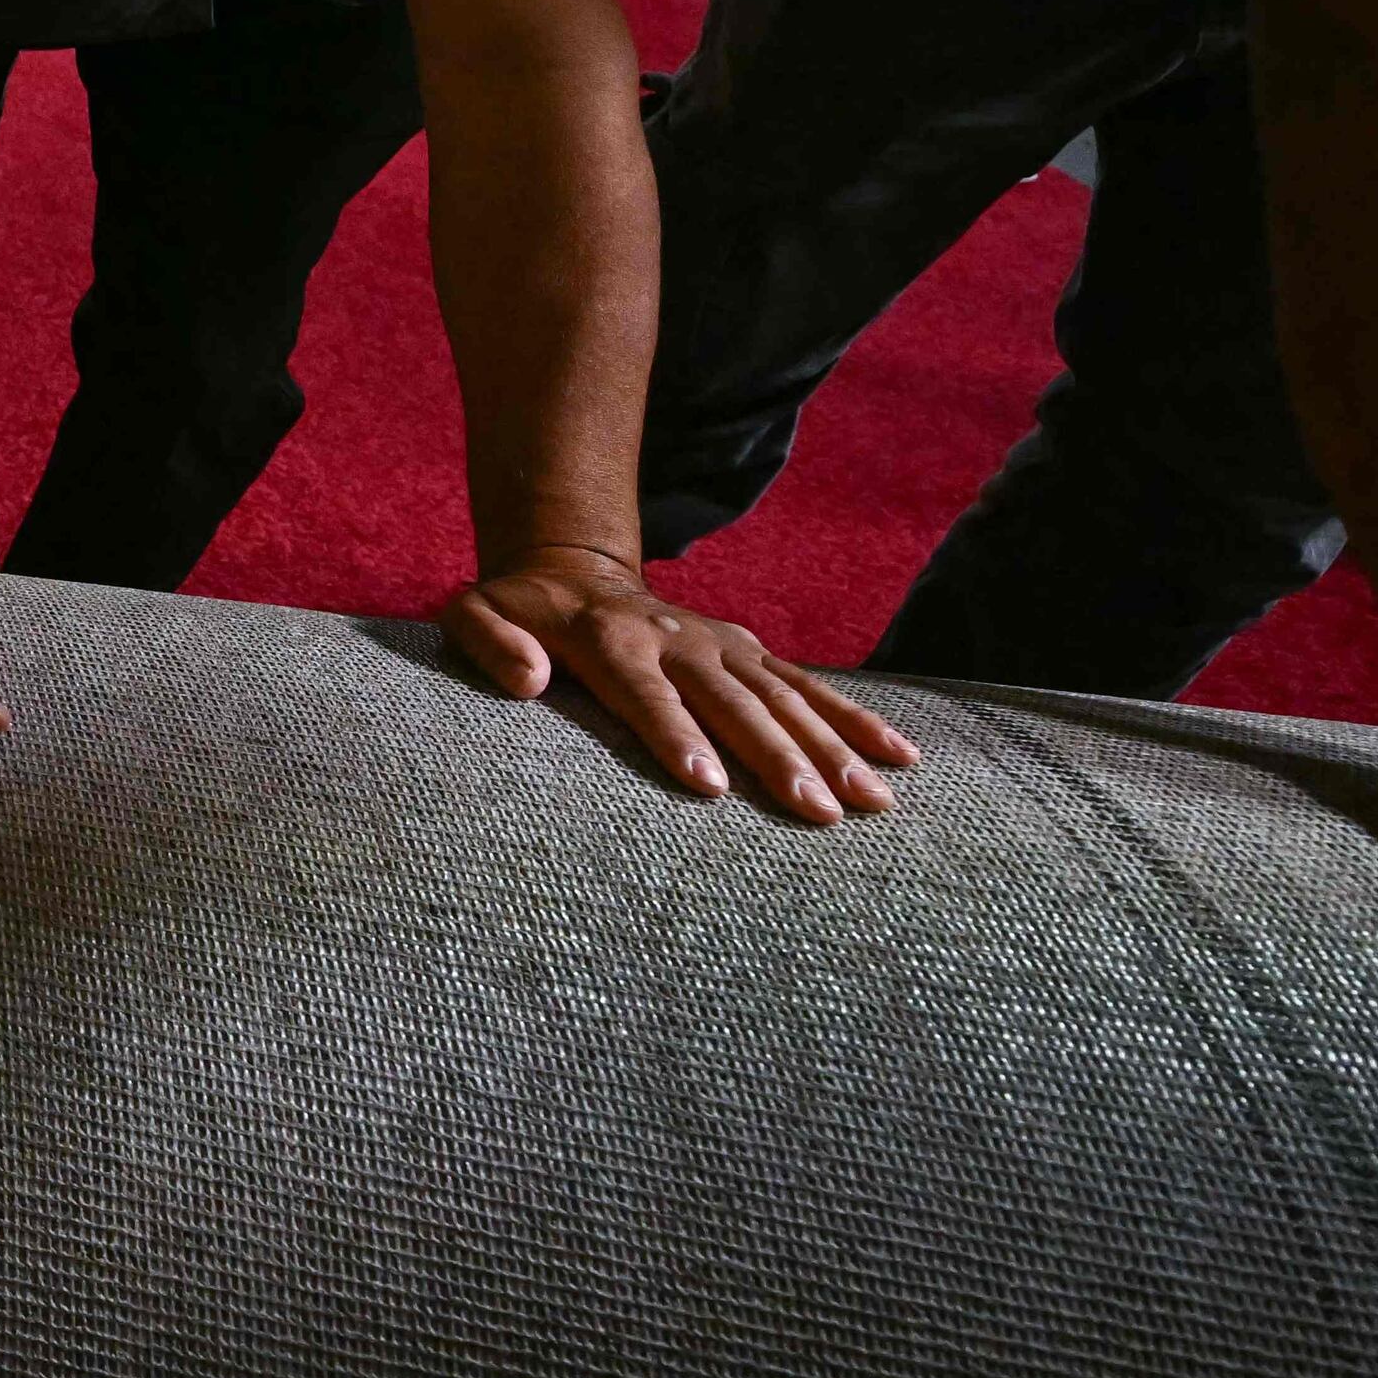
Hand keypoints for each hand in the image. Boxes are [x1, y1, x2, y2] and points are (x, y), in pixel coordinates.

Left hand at [440, 547, 916, 822]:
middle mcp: (678, 641)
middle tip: (817, 812)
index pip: (647, 695)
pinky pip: (810, 686)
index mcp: (610, 640)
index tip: (708, 785)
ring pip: (784, 698)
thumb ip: (489, 641)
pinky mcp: (750, 652)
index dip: (677, 736)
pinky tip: (901, 758)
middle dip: (777, 758)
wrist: (571, 566)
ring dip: (831, 748)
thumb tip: (525, 680)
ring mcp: (722, 645)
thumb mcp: (475, 613)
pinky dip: (857, 718)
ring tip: (871, 802)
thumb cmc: (518, 611)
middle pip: (731, 704)